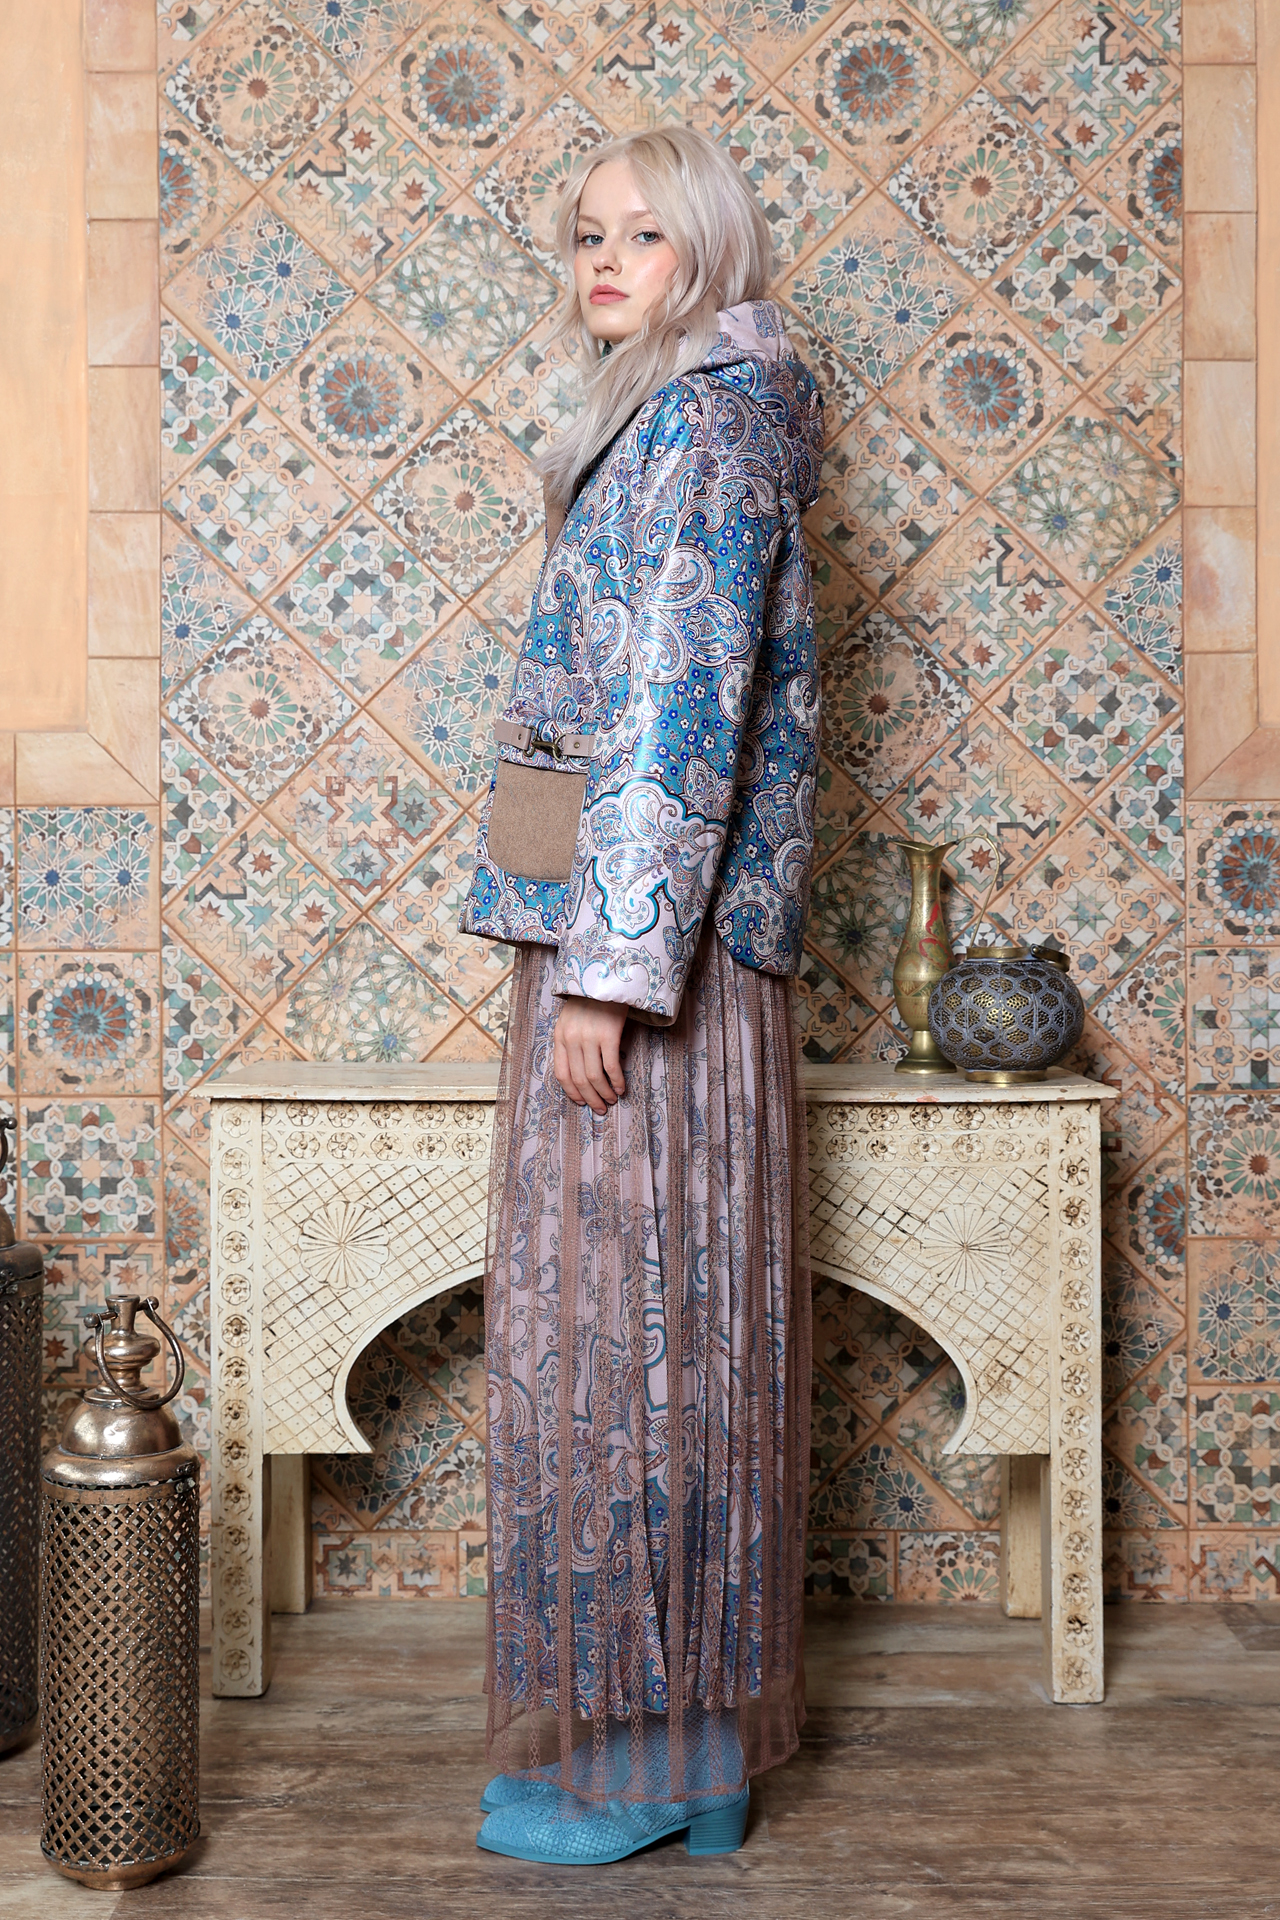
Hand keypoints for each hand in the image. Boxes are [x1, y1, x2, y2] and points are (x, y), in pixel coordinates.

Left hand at [554, 996, 627, 1113]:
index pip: (561, 1073)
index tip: (581, 1102)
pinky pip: (611, 1066)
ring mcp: (589, 1037)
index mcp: (560, 1036)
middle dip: (590, 1098)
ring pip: (594, 1076)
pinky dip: (617, 1081)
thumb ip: (571, 1041)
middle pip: (579, 1079)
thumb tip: (581, 1070)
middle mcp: (571, 1039)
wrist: (605, 975)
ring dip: (604, 1093)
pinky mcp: (608, 1035)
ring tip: (612, 1100)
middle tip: (600, 1109)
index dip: (572, 1092)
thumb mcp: (571, 1019)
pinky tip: (622, 1088)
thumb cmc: (590, 999)